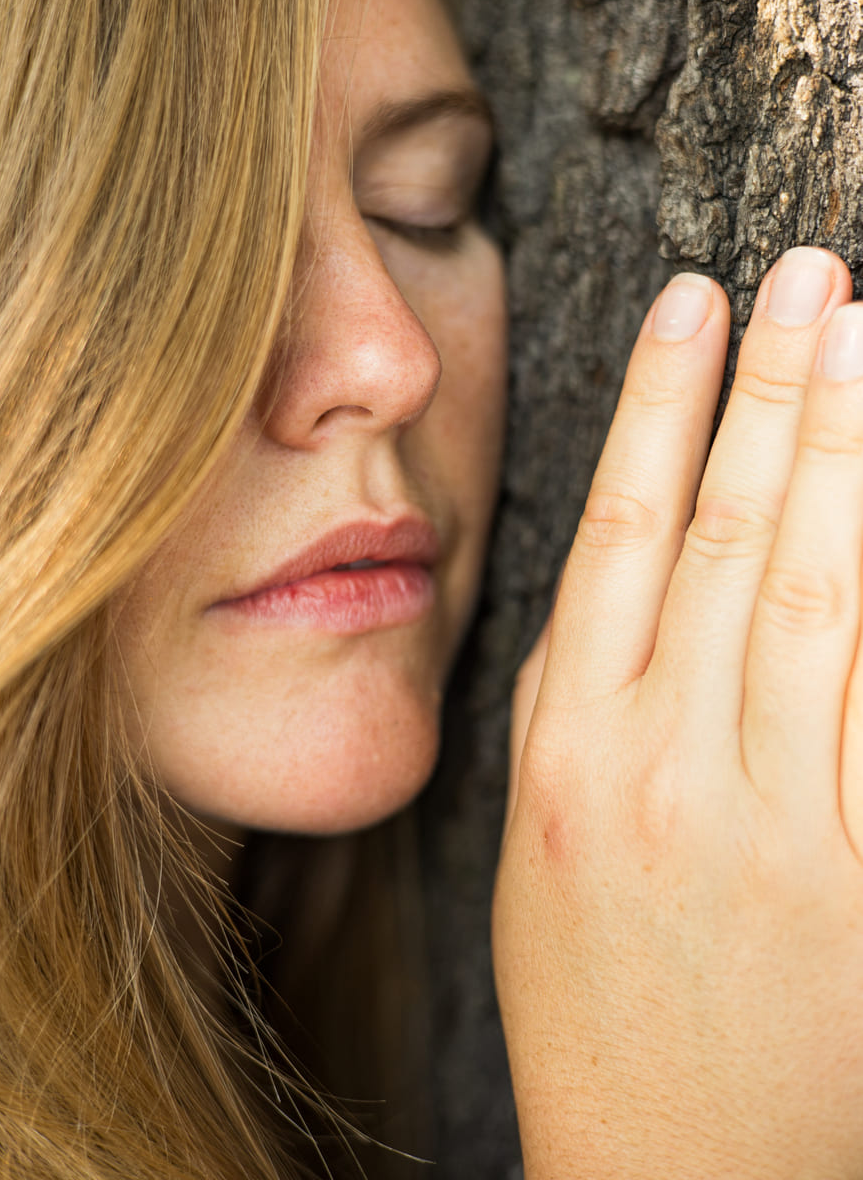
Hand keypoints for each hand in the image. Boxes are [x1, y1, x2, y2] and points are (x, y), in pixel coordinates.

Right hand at [496, 248, 862, 1177]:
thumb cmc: (590, 996)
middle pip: (731, 538)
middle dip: (778, 392)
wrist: (668, 1169)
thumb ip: (572, 698)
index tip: (694, 304)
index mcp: (570, 750)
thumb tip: (616, 567)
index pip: (620, 531)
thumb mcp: (534, 839)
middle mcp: (667, 765)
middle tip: (814, 274)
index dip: (660, 405)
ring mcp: (775, 820)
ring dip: (852, 458)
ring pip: (823, 597)